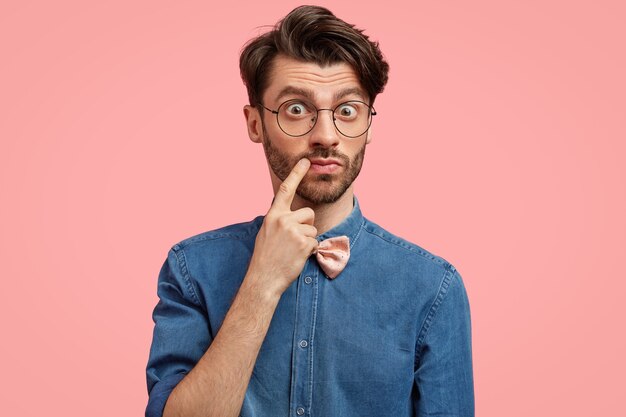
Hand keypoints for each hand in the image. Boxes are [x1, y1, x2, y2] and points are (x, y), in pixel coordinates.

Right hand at [246, 158, 317, 296]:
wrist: (263, 278)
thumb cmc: (266, 257)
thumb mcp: (267, 232)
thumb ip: (280, 220)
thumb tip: (296, 216)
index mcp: (273, 215)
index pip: (285, 189)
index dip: (296, 174)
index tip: (305, 161)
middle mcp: (283, 220)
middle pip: (309, 213)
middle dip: (307, 225)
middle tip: (293, 241)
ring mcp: (294, 231)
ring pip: (313, 229)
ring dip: (308, 240)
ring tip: (293, 251)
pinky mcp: (304, 243)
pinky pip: (315, 242)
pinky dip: (310, 251)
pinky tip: (297, 257)